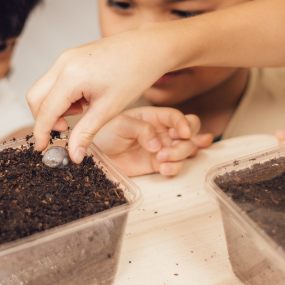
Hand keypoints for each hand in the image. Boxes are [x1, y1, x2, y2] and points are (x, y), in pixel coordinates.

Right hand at [27, 26, 180, 158]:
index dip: (41, 133)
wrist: (149, 48)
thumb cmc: (134, 74)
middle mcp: (63, 63)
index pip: (45, 110)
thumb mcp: (108, 109)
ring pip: (44, 87)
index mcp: (71, 76)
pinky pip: (56, 79)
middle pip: (35, 97)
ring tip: (83, 111)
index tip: (43, 148)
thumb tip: (73, 155)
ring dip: (55, 106)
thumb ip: (85, 133)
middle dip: (45, 118)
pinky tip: (85, 99)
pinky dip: (63, 94)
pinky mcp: (72, 55)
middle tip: (65, 130)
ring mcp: (66, 57)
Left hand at [94, 107, 212, 175]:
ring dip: (180, 154)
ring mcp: (162, 148)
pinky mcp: (159, 164)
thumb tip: (157, 143)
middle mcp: (162, 131)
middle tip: (175, 143)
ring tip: (162, 158)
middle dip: (188, 138)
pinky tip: (164, 168)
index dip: (184, 123)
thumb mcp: (120, 124)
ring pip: (186, 149)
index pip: (176, 116)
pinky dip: (175, 167)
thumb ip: (141, 128)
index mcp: (153, 116)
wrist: (95, 157)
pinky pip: (176, 166)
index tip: (182, 133)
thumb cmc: (105, 134)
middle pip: (190, 131)